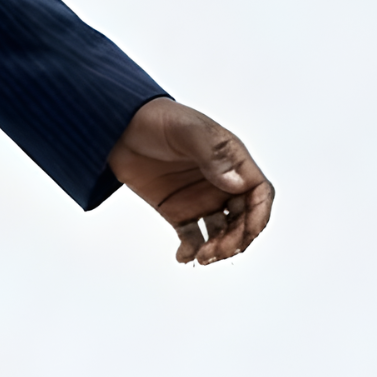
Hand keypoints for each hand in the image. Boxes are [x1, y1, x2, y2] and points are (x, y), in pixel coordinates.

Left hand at [107, 97, 273, 265]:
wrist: (117, 127)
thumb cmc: (157, 119)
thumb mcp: (187, 131)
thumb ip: (213, 154)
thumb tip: (237, 183)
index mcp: (232, 162)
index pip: (258, 193)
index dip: (258, 216)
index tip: (247, 233)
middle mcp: (222, 183)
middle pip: (243, 219)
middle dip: (236, 240)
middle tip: (216, 251)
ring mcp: (201, 198)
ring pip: (221, 233)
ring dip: (217, 248)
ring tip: (201, 256)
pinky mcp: (178, 210)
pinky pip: (192, 237)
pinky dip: (191, 250)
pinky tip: (183, 256)